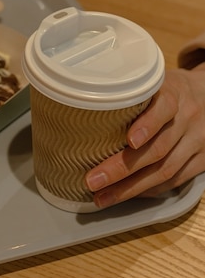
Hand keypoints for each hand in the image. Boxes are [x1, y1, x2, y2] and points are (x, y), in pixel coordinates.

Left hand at [85, 66, 204, 207]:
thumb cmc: (172, 89)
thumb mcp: (156, 80)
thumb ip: (131, 93)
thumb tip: (85, 105)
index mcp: (174, 95)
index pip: (163, 109)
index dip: (147, 126)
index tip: (129, 140)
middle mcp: (187, 120)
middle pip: (157, 149)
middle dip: (122, 168)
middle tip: (93, 180)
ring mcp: (196, 143)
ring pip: (165, 171)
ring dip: (131, 188)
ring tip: (102, 196)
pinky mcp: (201, 161)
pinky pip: (175, 181)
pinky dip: (149, 190)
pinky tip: (127, 196)